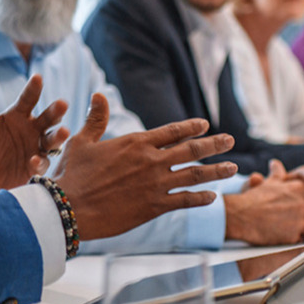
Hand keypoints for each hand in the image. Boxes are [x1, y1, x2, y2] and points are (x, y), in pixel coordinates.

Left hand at [0, 74, 68, 192]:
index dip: (33, 89)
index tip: (37, 77)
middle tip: (62, 104)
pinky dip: (39, 162)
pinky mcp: (35, 168)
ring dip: (58, 136)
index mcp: (17, 116)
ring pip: (51, 140)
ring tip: (64, 132)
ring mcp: (35, 149)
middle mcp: (31, 130)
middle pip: (48, 118)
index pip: (27, 99)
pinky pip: (42, 163)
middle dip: (55, 111)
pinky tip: (33, 161)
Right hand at [50, 94, 236, 239]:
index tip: (205, 125)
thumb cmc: (72, 174)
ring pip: (195, 175)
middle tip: (230, 140)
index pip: (171, 131)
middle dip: (214, 144)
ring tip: (233, 168)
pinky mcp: (154, 206)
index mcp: (135, 142)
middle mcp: (150, 161)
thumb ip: (96, 119)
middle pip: (190, 150)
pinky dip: (201, 198)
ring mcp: (155, 184)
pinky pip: (185, 200)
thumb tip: (98, 95)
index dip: (190, 127)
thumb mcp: (82, 142)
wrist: (70, 208)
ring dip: (216, 171)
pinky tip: (212, 197)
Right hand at [224, 160, 303, 244]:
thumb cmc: (252, 200)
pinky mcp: (294, 234)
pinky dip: (300, 236)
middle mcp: (301, 203)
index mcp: (296, 189)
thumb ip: (277, 175)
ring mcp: (299, 219)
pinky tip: (293, 234)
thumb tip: (276, 164)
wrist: (240, 217)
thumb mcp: (267, 184)